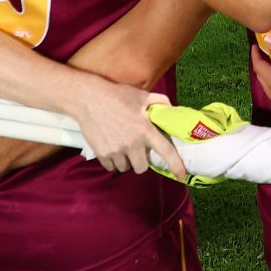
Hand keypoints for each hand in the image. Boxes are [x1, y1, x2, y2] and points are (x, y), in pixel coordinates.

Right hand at [66, 77, 182, 178]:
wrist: (89, 99)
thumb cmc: (117, 96)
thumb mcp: (142, 96)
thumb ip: (159, 102)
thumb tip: (171, 109)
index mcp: (145, 129)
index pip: (165, 150)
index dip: (175, 164)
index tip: (181, 175)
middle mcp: (132, 143)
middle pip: (142, 167)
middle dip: (141, 161)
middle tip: (137, 150)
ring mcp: (116, 150)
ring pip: (125, 168)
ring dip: (126, 161)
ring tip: (122, 146)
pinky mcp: (102, 154)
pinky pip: (111, 167)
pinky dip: (113, 161)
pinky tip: (111, 147)